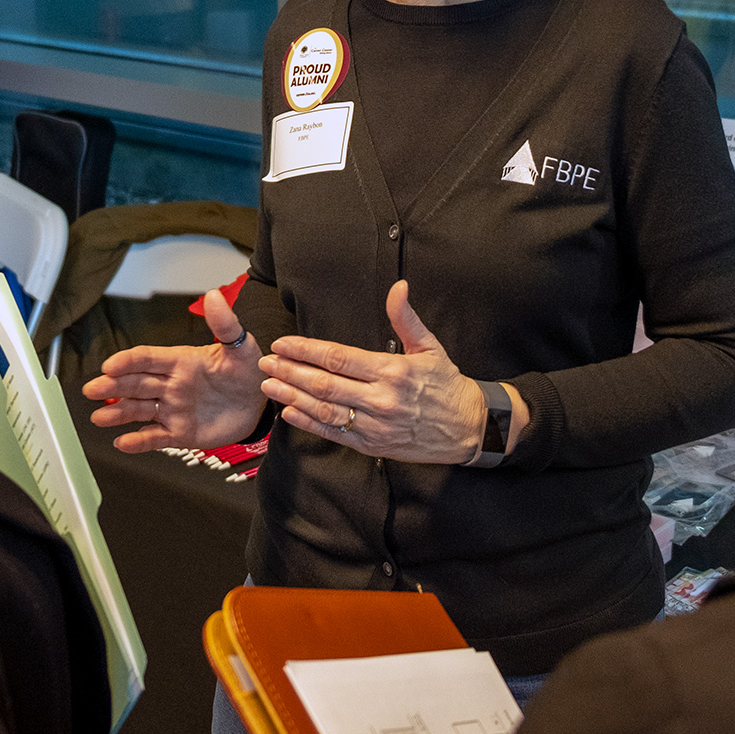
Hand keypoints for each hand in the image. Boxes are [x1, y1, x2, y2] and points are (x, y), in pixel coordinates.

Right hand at [81, 288, 265, 453]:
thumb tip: (214, 296)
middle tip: (93, 389)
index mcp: (180, 361)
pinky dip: (138, 441)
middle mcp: (170, 385)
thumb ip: (225, 325)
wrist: (260, 404)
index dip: (128, 361)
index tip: (109, 365)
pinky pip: (155, 437)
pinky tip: (122, 442)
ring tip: (99, 418)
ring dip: (118, 413)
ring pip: (139, 410)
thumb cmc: (247, 372)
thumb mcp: (240, 347)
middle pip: (135, 384)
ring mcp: (173, 409)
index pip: (147, 359)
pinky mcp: (180, 432)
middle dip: (112, 386)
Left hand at [257, 280, 488, 463]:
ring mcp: (375, 426)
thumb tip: (399, 286)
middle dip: (290, 372)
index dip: (306, 350)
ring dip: (292, 397)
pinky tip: (289, 413)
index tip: (283, 344)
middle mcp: (381, 400)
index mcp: (391, 371)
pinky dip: (309, 424)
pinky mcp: (374, 447)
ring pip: (325, 410)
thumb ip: (407, 318)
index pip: (338, 358)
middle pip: (324, 384)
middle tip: (265, 363)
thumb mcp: (431, 347)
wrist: (470, 428)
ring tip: (268, 386)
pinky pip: (335, 434)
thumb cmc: (447, 384)